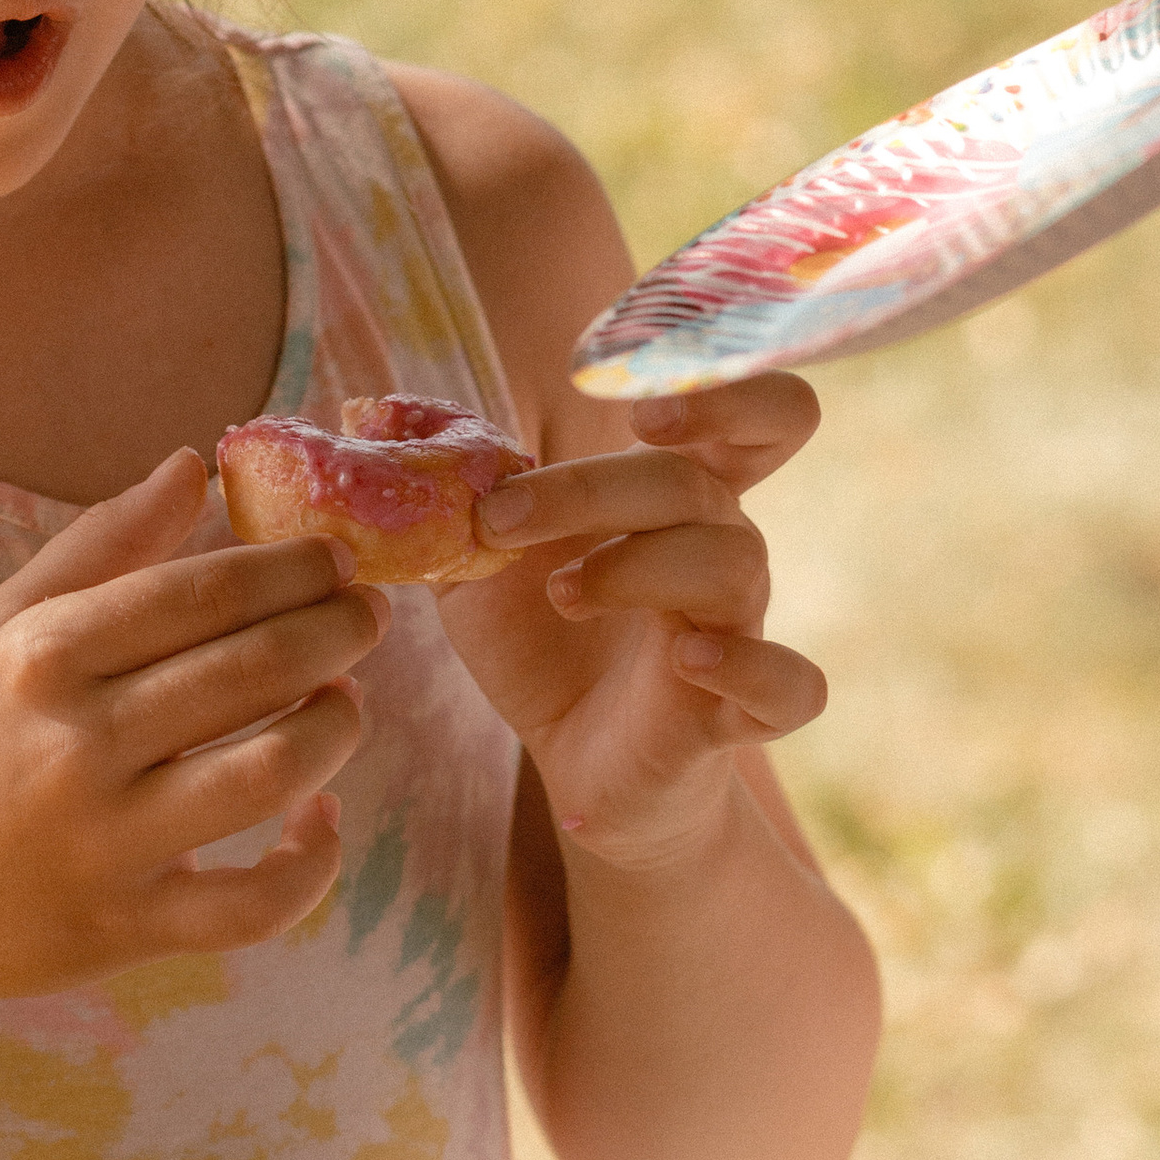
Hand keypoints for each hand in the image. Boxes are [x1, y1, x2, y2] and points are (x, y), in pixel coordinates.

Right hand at [0, 449, 381, 1010]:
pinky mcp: (128, 928)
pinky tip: (321, 816)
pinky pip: (253, 903)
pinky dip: (310, 863)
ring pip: (271, 774)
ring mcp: (106, 842)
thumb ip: (99, 546)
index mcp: (41, 655)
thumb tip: (195, 464)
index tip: (333, 557)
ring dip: (337, 728)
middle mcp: (76, 743)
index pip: (201, 592)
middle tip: (366, 614)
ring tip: (346, 702)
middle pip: (252, 671)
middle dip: (335, 630)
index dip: (289, 567)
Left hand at [446, 373, 825, 868]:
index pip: (757, 415)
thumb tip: (366, 412)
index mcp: (675, 498)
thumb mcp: (478, 561)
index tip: (633, 405)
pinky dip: (747, 664)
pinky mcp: (743, 712)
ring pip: (731, 561)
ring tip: (561, 595)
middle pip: (697, 481)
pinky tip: (688, 659)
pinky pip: (792, 683)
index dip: (721, 390)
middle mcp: (721, 548)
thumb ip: (443, 484)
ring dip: (633, 566)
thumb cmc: (546, 644)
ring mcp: (740, 627)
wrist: (579, 769)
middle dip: (594, 486)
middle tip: (506, 515)